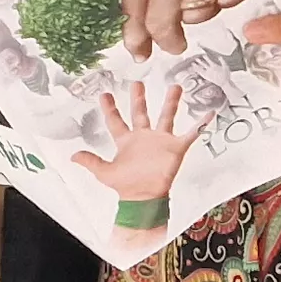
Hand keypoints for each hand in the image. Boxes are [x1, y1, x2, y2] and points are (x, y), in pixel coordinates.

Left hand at [71, 84, 202, 201]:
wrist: (145, 199)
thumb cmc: (126, 187)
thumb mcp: (104, 173)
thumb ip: (90, 162)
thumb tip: (71, 156)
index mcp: (126, 141)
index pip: (116, 121)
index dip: (110, 108)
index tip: (105, 94)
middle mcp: (144, 137)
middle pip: (140, 112)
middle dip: (138, 98)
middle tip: (137, 82)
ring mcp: (160, 141)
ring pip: (166, 116)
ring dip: (170, 102)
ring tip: (175, 87)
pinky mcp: (175, 148)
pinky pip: (190, 134)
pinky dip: (200, 125)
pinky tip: (208, 114)